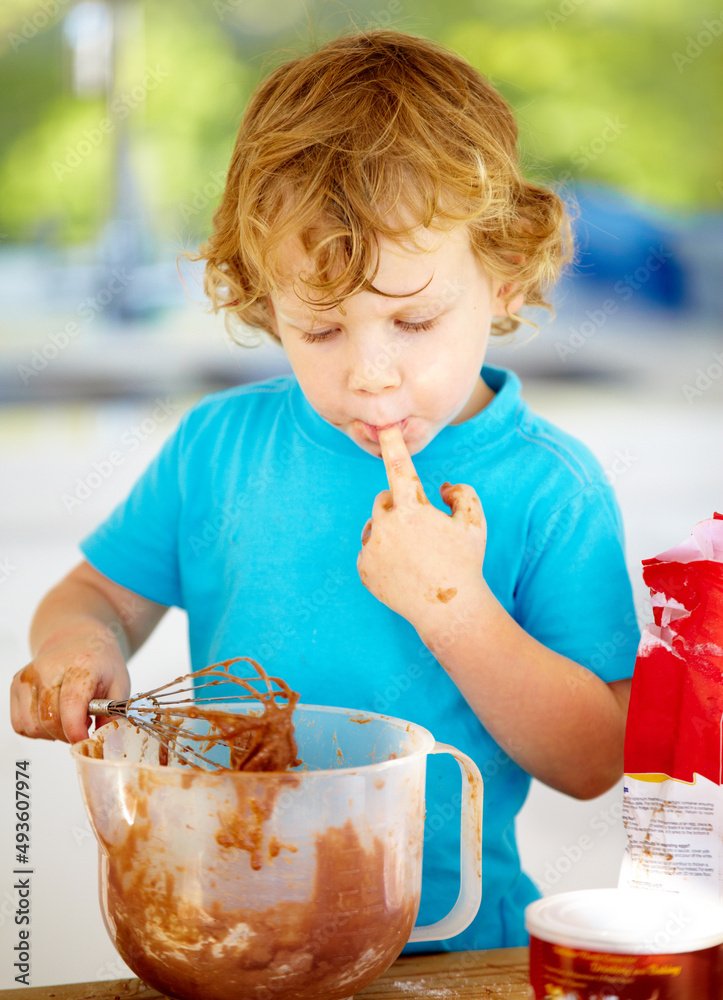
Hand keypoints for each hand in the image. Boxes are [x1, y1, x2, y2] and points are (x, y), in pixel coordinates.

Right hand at [10, 624, 130, 743]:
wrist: (78, 639)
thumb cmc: (100, 662)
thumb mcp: (119, 683)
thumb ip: (113, 714)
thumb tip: (103, 742)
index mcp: (80, 665)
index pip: (70, 703)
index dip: (76, 730)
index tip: (86, 741)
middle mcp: (48, 669)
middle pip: (49, 720)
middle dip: (68, 733)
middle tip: (84, 725)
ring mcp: (28, 677)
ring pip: (32, 726)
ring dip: (52, 734)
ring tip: (69, 720)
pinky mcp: (16, 685)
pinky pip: (20, 724)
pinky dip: (37, 730)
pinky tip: (53, 718)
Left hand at [357, 425, 487, 628]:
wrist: (448, 610)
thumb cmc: (464, 562)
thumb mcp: (475, 523)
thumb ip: (462, 494)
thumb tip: (442, 488)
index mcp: (412, 509)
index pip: (399, 467)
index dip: (393, 443)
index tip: (384, 425)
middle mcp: (386, 525)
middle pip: (384, 500)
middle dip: (400, 507)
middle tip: (422, 529)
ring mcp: (372, 548)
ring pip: (374, 525)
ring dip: (389, 530)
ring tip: (414, 553)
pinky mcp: (364, 568)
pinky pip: (369, 549)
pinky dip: (382, 553)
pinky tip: (403, 568)